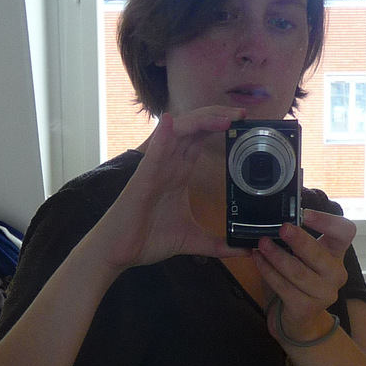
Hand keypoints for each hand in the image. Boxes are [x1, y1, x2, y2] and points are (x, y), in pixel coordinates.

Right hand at [97, 106, 245, 270]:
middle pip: (194, 128)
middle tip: (243, 113)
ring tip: (226, 119)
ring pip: (178, 133)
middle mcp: (169, 164)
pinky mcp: (142, 179)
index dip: (221, 125)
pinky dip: (162, 137)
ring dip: (201, 122)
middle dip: (218, 116)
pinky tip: (170, 122)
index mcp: (180, 172)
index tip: (245, 122)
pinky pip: (153, 153)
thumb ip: (218, 244)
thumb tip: (245, 250)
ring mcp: (155, 168)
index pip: (201, 138)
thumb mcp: (192, 240)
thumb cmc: (148, 238)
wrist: (119, 252)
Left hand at [252, 208, 351, 342]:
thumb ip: (295, 239)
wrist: (297, 319)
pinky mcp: (306, 308)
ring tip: (261, 244)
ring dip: (277, 256)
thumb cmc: (296, 281)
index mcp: (336, 254)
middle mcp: (336, 274)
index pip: (345, 232)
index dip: (327, 221)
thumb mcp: (301, 257)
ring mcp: (324, 294)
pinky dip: (268, 272)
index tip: (305, 214)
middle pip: (319, 253)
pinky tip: (258, 261)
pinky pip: (284, 287)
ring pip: (298, 272)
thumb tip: (274, 218)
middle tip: (281, 228)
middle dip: (298, 240)